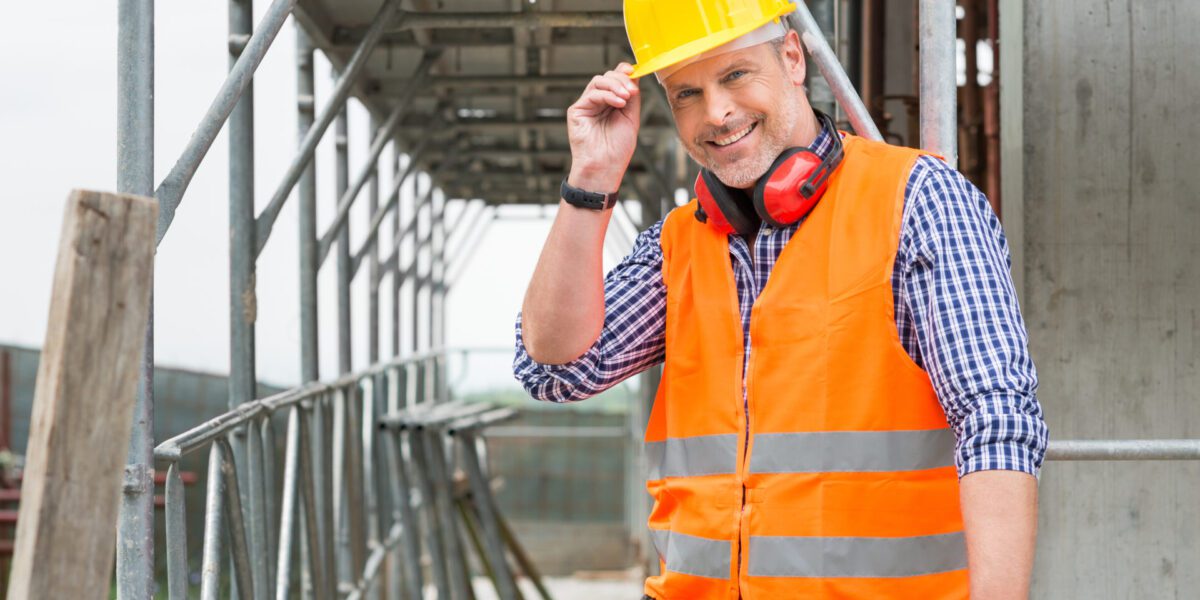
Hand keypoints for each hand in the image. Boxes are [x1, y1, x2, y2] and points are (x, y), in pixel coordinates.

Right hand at [565, 63, 640, 192]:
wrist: (605, 167)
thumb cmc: (617, 149)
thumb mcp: (631, 118)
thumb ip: (632, 97)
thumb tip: (635, 76)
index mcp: (611, 103)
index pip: (616, 79)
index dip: (624, 72)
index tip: (634, 72)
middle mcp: (598, 102)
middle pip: (608, 76)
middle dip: (622, 80)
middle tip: (632, 91)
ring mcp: (587, 105)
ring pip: (599, 81)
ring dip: (615, 85)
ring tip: (626, 97)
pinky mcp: (577, 110)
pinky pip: (592, 94)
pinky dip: (607, 95)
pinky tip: (618, 103)